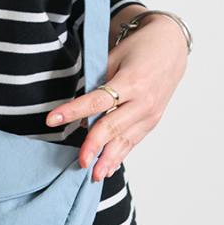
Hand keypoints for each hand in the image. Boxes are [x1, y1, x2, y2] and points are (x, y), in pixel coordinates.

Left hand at [45, 11, 189, 180]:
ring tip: (94, 176)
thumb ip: (99, 83)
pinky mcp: (151, 123)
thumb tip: (81, 114)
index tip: (52, 120)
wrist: (171, 48)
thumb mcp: (116, 57)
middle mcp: (143, 101)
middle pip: (113, 126)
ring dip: (108, 160)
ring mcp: (149, 114)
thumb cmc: (140, 49)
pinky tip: (108, 169)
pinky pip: (133, 143)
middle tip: (80, 161)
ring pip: (125, 141)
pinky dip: (119, 156)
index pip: (98, 100)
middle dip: (95, 145)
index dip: (74, 111)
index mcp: (132, 80)